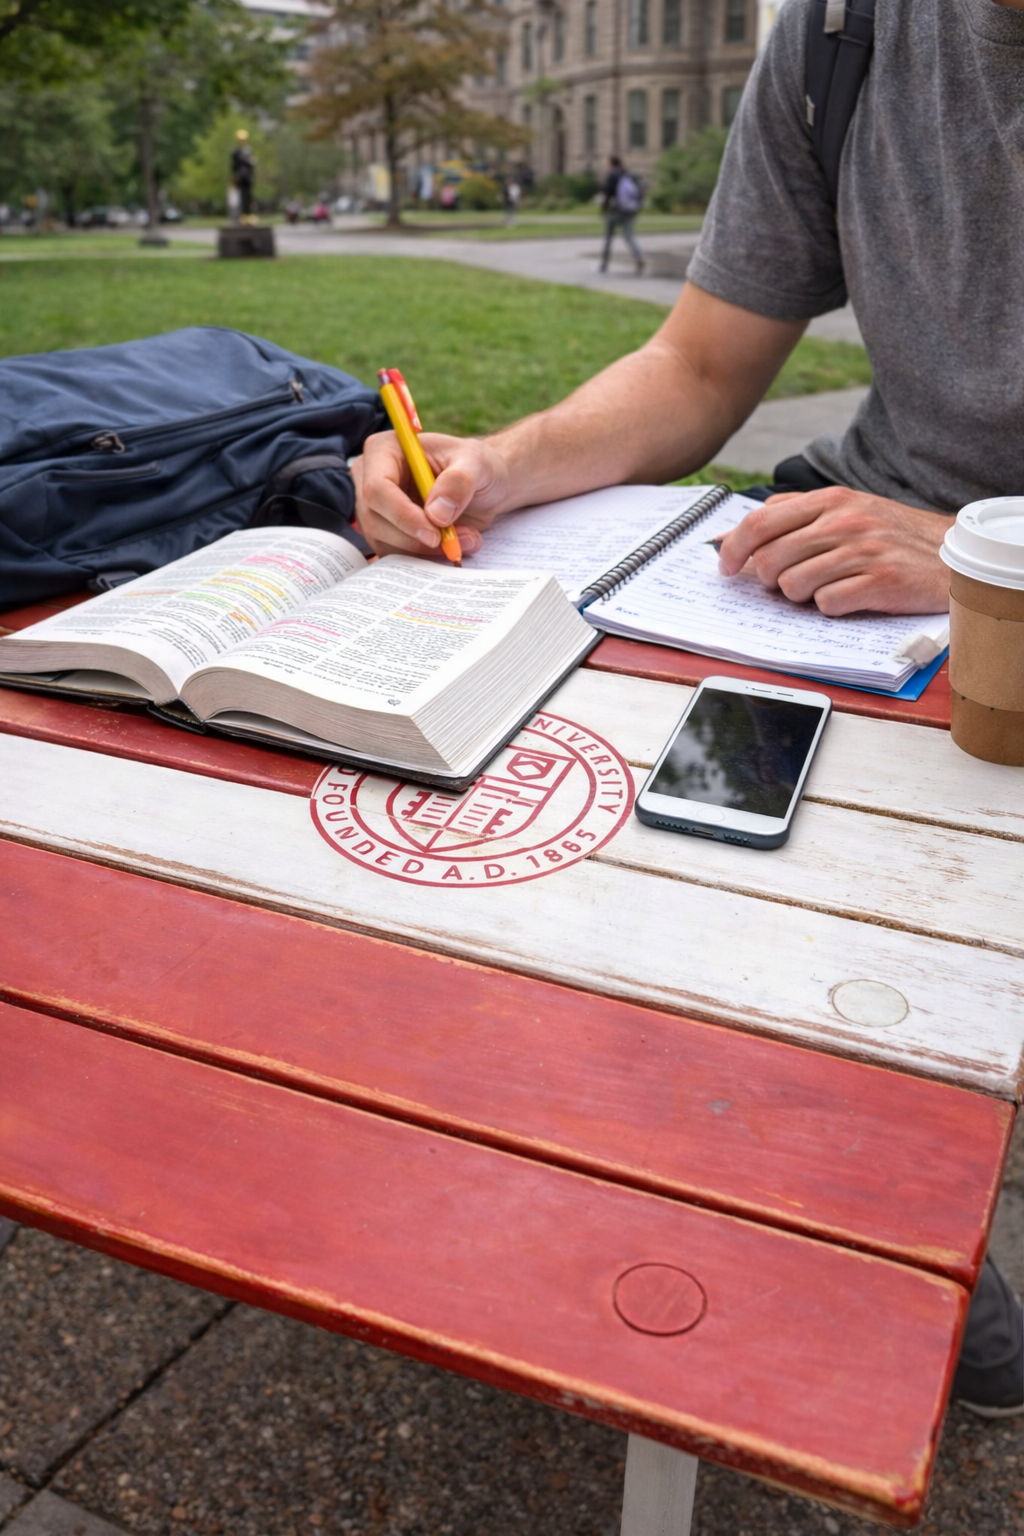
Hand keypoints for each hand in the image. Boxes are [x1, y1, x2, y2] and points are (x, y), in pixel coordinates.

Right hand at [353, 431, 511, 558]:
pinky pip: (395, 555)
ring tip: (464, 539)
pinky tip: (451, 546)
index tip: (434, 534)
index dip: (402, 515)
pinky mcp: (386, 532)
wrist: (484, 486)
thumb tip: (436, 514)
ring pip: (384, 542)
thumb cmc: (476, 466)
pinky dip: (424, 558)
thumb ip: (459, 482)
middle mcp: (371, 478)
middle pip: (375, 521)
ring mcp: (375, 508)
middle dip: (416, 539)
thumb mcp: (477, 463)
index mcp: (385, 450)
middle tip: (455, 542)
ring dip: (424, 551)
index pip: (377, 489)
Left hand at [716, 487, 953, 614]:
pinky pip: (826, 605)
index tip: (725, 567)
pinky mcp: (878, 582)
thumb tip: (729, 535)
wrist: (948, 554)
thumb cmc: (888, 536)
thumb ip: (790, 516)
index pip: (759, 522)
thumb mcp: (844, 510)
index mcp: (829, 500)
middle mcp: (844, 521)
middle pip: (770, 560)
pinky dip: (831, 608)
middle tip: (786, 584)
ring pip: (793, 585)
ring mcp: (862, 551)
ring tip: (826, 587)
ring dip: (801, 595)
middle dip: (768, 580)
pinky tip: (849, 597)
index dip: (733, 548)